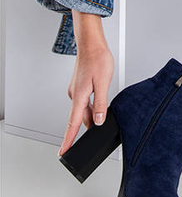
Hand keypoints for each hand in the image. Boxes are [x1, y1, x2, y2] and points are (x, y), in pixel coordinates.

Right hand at [58, 11, 113, 156]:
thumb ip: (101, 103)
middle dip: (85, 130)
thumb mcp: (103, 83)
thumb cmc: (98, 59)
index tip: (63, 152)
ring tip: (102, 121)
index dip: (68, 139)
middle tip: (91, 142)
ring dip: (91, 117)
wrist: (92, 44)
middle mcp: (75, 95)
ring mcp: (77, 91)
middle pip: (79, 119)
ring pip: (84, 110)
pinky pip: (85, 103)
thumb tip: (98, 120)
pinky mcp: (81, 87)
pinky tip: (100, 107)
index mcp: (79, 96)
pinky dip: (91, 108)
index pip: (73, 123)